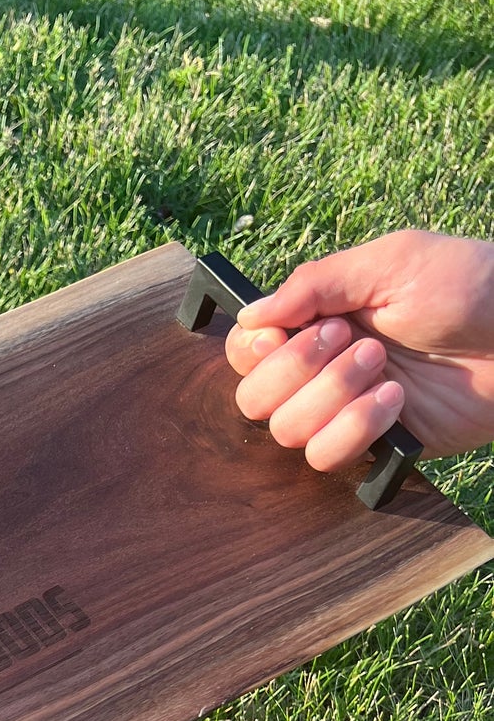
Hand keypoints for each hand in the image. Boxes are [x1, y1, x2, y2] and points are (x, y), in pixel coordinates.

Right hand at [224, 228, 493, 464]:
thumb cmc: (471, 286)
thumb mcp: (391, 263)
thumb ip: (316, 283)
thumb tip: (251, 314)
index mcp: (320, 320)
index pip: (250, 349)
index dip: (254, 348)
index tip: (282, 334)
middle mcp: (324, 370)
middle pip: (254, 397)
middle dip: (295, 370)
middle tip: (350, 340)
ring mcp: (346, 411)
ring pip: (287, 431)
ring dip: (330, 396)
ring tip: (383, 367)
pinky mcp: (375, 445)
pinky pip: (327, 457)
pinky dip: (354, 428)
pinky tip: (395, 401)